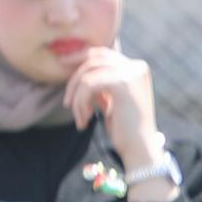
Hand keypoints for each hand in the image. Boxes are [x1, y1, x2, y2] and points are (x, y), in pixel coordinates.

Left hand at [60, 49, 166, 179]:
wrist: (139, 147)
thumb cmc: (125, 126)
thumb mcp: (112, 98)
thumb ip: (101, 82)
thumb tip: (76, 69)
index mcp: (137, 68)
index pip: (103, 54)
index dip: (80, 57)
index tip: (62, 65)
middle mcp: (137, 66)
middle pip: (93, 60)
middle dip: (74, 80)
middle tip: (66, 101)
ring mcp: (131, 74)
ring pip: (88, 75)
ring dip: (77, 97)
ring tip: (80, 117)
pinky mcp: (123, 84)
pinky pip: (89, 85)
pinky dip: (81, 103)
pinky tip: (85, 119)